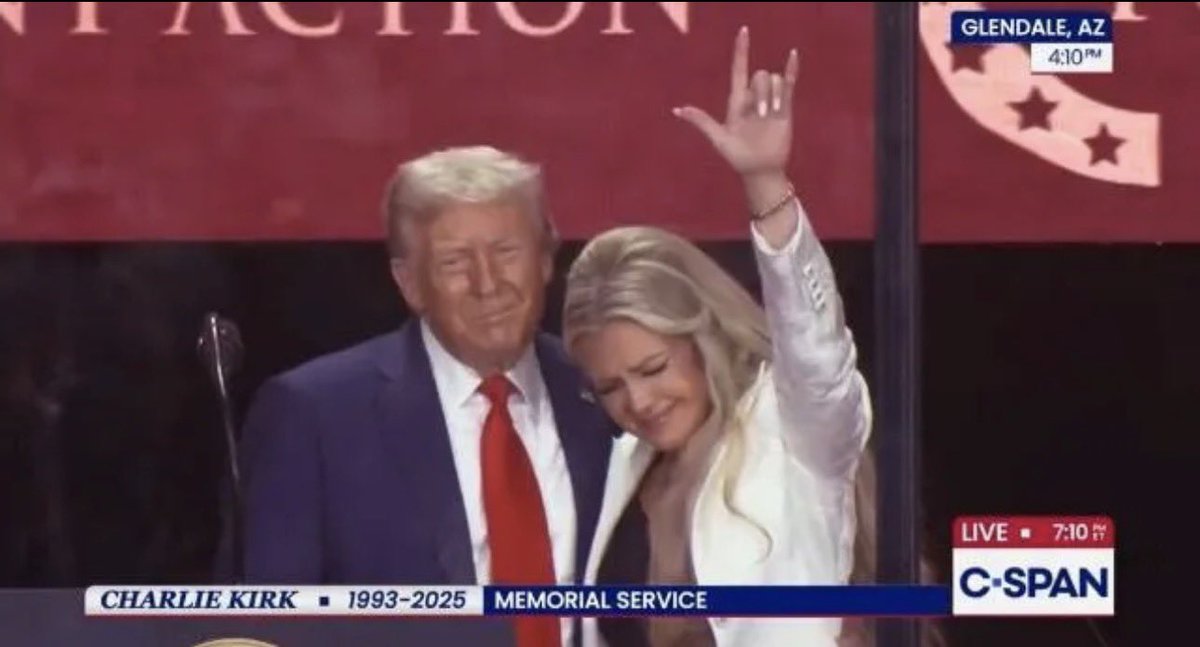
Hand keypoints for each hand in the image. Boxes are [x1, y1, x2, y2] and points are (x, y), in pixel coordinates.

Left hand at [674, 26, 798, 179]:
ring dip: (773, 95)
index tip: (743, 31)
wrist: (760, 170)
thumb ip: (701, 121)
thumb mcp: (718, 138)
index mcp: (737, 101)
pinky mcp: (785, 109)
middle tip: (761, 115)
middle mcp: (754, 98)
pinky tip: (793, 55)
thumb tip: (678, 109)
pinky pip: (789, 84)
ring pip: (773, 80)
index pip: (739, 69)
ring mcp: (770, 102)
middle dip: (761, 92)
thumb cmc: (737, 156)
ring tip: (771, 115)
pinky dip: (791, 69)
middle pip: (759, 76)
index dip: (741, 50)